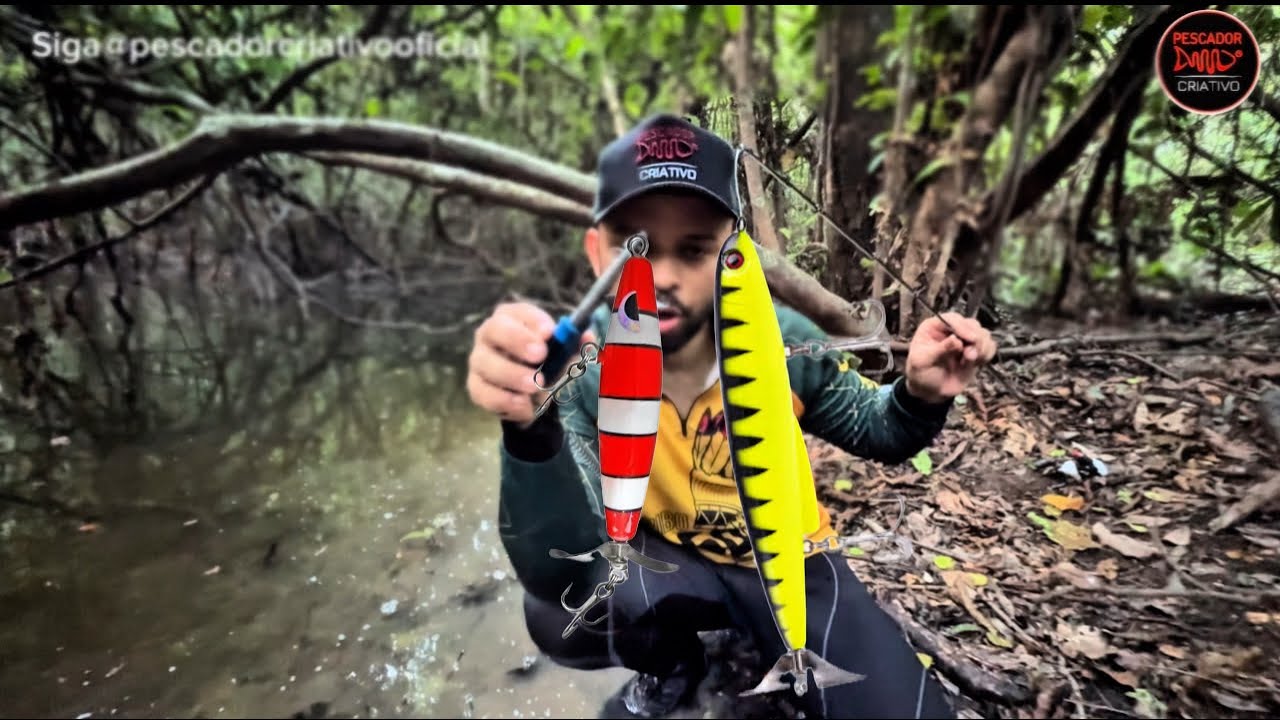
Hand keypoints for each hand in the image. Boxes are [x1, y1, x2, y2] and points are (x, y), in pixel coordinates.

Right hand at [466, 302, 595, 425]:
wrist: (530, 395)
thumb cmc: (545, 363)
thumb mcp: (562, 353)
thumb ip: (574, 345)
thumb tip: (587, 337)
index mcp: (511, 317)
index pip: (517, 311)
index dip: (532, 320)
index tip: (550, 332)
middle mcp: (489, 334)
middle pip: (495, 330)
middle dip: (517, 341)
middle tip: (540, 355)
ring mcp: (479, 360)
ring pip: (487, 364)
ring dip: (512, 375)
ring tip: (535, 385)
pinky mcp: (475, 386)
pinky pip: (485, 394)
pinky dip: (506, 402)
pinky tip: (525, 406)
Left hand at [903, 312, 996, 403]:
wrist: (930, 390)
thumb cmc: (921, 373)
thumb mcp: (922, 361)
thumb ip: (939, 350)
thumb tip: (955, 340)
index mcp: (934, 327)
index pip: (952, 319)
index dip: (963, 327)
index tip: (971, 339)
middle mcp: (951, 330)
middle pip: (972, 324)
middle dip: (975, 339)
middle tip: (969, 355)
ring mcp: (964, 340)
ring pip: (983, 334)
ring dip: (982, 347)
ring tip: (970, 360)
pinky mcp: (975, 351)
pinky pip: (989, 347)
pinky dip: (987, 354)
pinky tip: (976, 362)